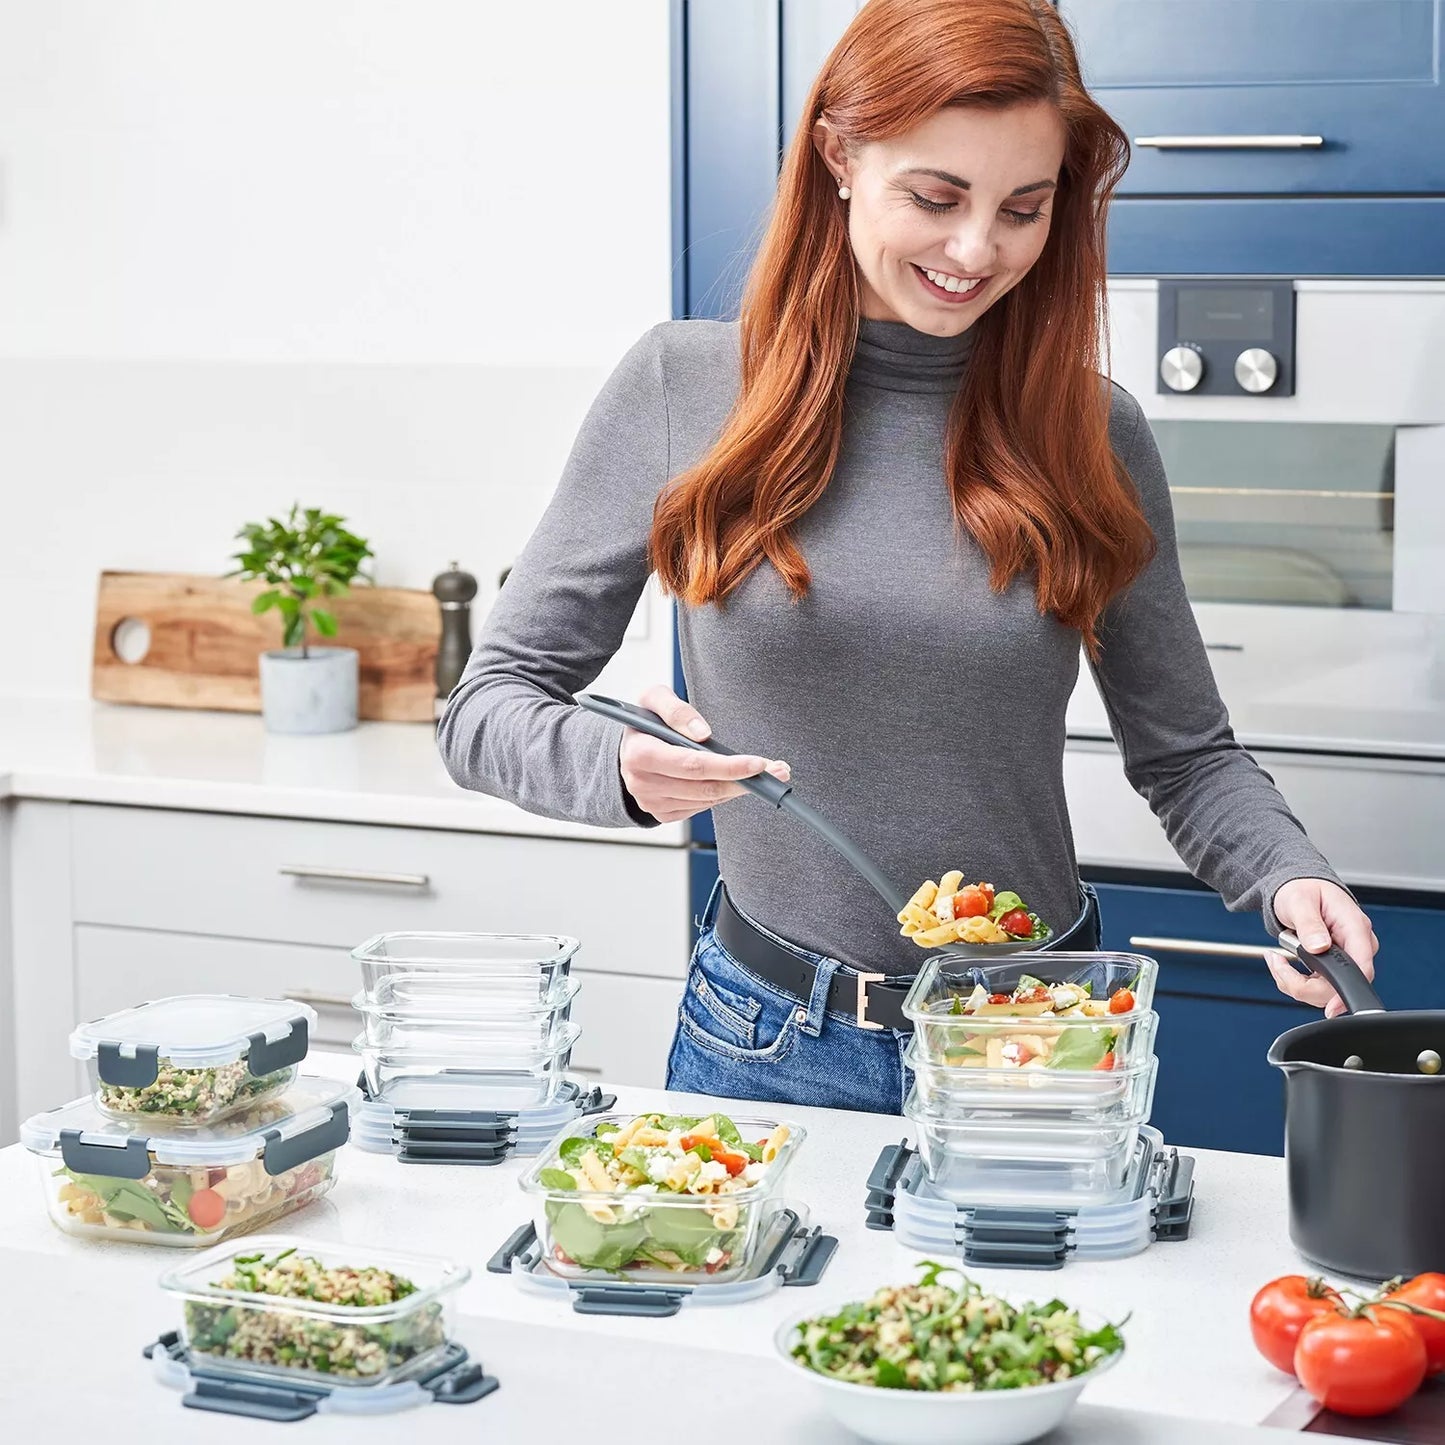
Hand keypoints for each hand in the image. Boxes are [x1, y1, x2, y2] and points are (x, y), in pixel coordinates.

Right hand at [618, 685, 789, 824]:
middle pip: (705, 787)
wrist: (626, 749)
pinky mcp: (662, 814)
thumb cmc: (644, 721)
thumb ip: (677, 710)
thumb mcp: (654, 699)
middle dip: (745, 780)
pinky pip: (701, 807)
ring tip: (764, 774)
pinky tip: (732, 782)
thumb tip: (703, 733)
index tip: (758, 763)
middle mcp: (642, 783)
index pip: (693, 764)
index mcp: (640, 754)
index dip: (728, 766)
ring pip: (707, 800)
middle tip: (777, 771)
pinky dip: (722, 795)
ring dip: (739, 789)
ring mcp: (652, 803)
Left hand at [1267, 878, 1378, 1017]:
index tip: (1332, 1007)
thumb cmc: (1303, 890)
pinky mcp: (1332, 967)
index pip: (1361, 967)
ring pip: (1325, 992)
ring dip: (1294, 983)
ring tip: (1276, 961)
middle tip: (1277, 965)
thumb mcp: (1300, 900)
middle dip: (1302, 984)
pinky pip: (1316, 987)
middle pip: (1340, 987)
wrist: (1299, 890)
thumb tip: (1319, 946)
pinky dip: (1295, 982)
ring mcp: (1345, 959)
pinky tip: (1283, 965)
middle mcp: (1355, 947)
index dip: (1347, 990)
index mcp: (1354, 928)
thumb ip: (1309, 924)